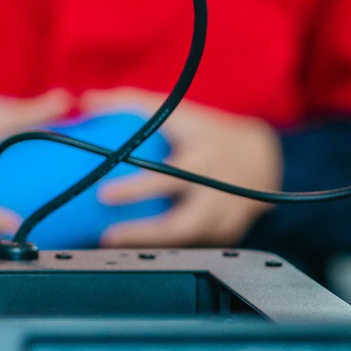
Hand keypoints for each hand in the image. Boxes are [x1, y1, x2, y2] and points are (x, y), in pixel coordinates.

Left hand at [83, 88, 281, 247]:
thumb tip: (87, 101)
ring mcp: (224, 217)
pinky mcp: (227, 235)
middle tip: (105, 237)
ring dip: (150, 245)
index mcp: (202, 158)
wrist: (263, 157)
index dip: (137, 188)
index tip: (104, 195)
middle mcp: (216, 191)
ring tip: (113, 244)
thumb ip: (131, 104)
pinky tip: (138, 249)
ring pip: (186, 241)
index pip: (168, 176)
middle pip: (180, 224)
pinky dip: (167, 248)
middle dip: (143, 234)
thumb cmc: (208, 132)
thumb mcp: (176, 111)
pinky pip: (194, 246)